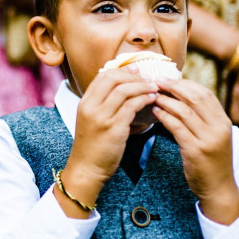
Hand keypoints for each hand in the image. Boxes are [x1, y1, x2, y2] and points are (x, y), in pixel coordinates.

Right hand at [58, 69, 158, 214]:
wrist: (86, 168)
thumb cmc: (92, 146)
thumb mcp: (90, 120)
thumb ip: (101, 105)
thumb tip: (121, 90)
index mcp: (84, 102)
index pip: (102, 76)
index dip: (121, 70)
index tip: (136, 71)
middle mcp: (91, 106)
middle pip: (113, 79)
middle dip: (133, 76)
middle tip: (148, 78)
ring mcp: (101, 117)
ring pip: (124, 90)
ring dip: (142, 86)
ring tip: (154, 88)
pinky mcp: (114, 128)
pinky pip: (131, 106)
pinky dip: (144, 99)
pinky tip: (152, 99)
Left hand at [153, 78, 238, 224]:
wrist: (219, 189)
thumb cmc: (211, 161)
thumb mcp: (213, 136)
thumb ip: (203, 118)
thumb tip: (180, 96)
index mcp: (224, 121)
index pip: (205, 93)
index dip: (185, 84)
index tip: (168, 78)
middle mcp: (219, 128)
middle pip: (195, 98)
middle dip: (174, 87)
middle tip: (156, 81)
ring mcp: (208, 139)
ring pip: (185, 111)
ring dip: (166, 101)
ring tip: (152, 96)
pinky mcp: (196, 151)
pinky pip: (177, 127)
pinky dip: (165, 116)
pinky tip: (155, 112)